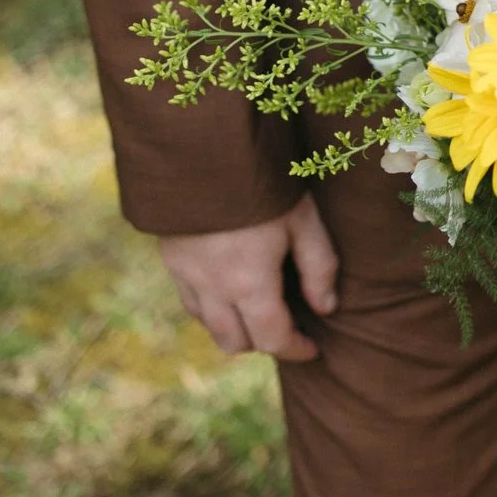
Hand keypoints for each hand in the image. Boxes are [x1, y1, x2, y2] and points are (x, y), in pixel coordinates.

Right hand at [158, 195, 339, 361]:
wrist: (202, 147)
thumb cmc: (264, 180)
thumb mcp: (304, 219)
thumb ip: (319, 267)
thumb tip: (326, 307)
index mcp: (249, 283)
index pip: (272, 338)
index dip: (296, 350)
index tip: (313, 349)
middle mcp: (213, 288)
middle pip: (237, 342)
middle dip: (265, 342)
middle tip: (287, 326)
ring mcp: (186, 275)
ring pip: (209, 327)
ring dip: (235, 328)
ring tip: (259, 309)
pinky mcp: (170, 259)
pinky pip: (190, 302)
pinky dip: (211, 308)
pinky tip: (229, 289)